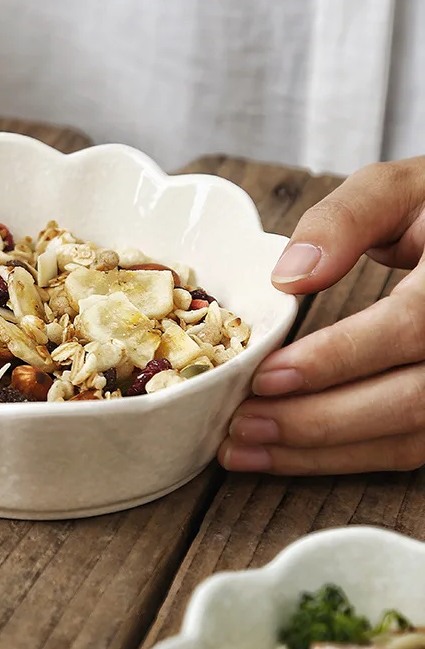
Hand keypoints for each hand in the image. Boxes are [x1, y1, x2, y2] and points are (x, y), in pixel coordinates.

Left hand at [219, 158, 424, 474]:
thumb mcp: (395, 190)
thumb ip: (343, 220)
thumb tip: (290, 276)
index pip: (409, 328)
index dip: (338, 358)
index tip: (269, 375)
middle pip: (409, 400)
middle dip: (317, 421)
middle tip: (240, 425)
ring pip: (408, 438)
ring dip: (321, 453)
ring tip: (245, 448)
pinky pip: (408, 447)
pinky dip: (344, 457)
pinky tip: (287, 454)